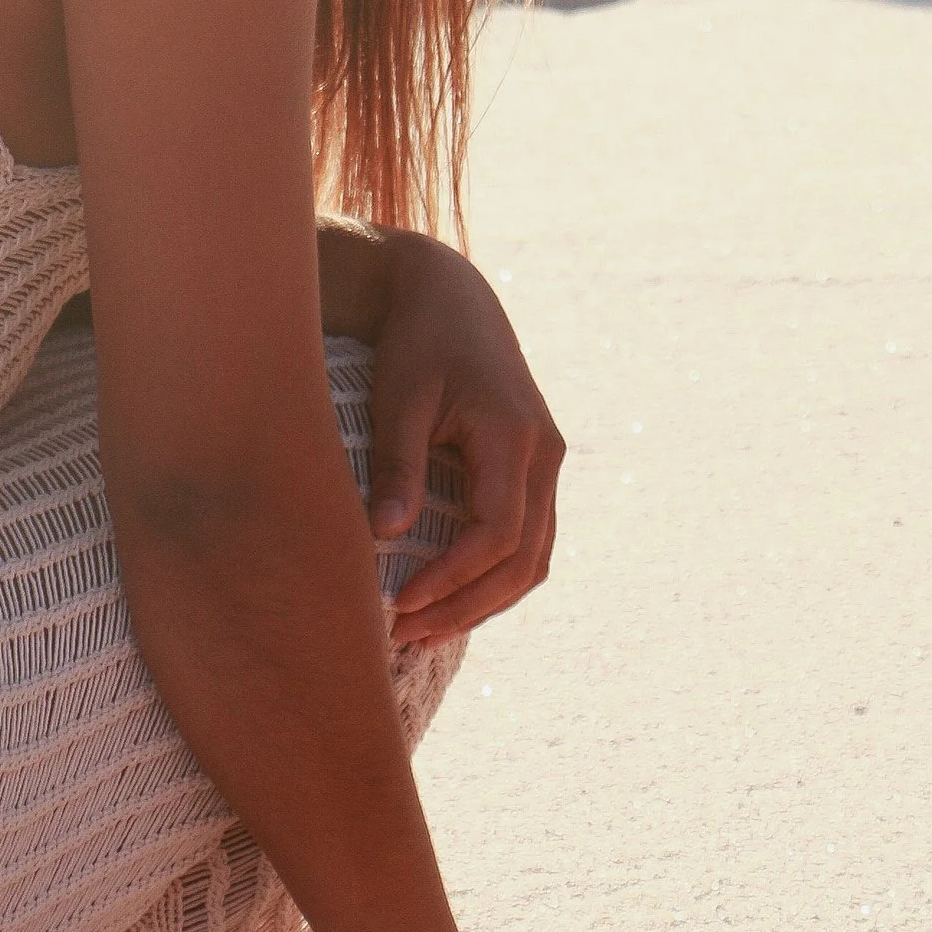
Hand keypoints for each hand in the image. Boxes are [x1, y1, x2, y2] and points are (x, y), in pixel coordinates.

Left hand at [323, 228, 564, 638]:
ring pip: (533, 558)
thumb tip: (384, 535)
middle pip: (523, 560)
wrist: (449, 296)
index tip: (399, 603)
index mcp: (516, 437)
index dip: (451, 578)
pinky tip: (447, 596)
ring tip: (421, 630)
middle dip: (466, 606)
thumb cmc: (416, 343)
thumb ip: (396, 465)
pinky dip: (494, 576)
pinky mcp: (534, 468)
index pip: (496, 534)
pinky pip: (528, 540)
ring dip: (483, 601)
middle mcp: (545, 455)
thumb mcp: (399, 398)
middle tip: (404, 635)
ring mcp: (547, 463)